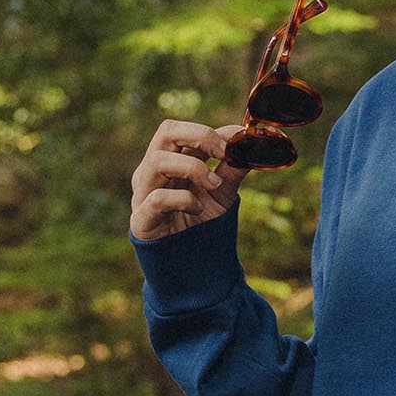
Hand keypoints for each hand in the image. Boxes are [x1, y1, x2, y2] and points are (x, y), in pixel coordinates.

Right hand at [130, 120, 247, 241]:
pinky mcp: (141, 220)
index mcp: (171, 161)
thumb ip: (233, 169)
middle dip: (200, 135)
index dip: (213, 130)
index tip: (240, 139)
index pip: (183, 130)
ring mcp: (143, 194)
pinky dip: (182, 199)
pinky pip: (157, 199)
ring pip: (157, 161)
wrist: (191, 266)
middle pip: (166, 132)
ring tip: (215, 185)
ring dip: (193, 168)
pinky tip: (198, 209)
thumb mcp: (223, 193)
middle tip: (225, 152)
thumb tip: (254, 144)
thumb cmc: (201, 224)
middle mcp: (153, 172)